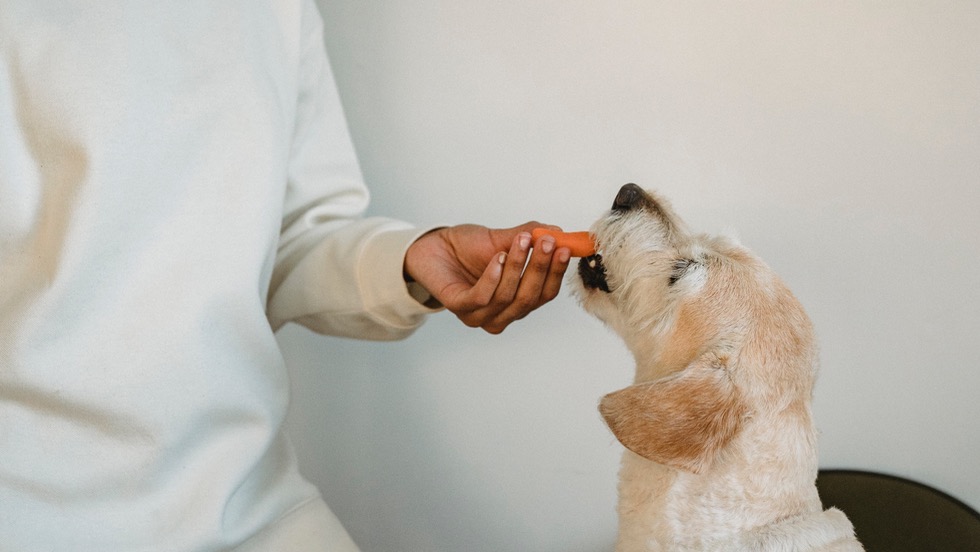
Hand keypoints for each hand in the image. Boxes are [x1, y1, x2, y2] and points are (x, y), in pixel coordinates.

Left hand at [403, 222, 571, 333]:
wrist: (435, 245)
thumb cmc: (470, 247)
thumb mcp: (505, 239)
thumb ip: (531, 237)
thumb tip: (559, 233)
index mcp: (518, 301)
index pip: (545, 293)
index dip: (556, 272)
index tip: (565, 248)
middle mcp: (501, 314)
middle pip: (529, 298)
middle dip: (541, 268)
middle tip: (547, 241)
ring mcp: (479, 315)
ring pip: (507, 297)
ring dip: (517, 266)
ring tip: (520, 240)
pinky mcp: (459, 307)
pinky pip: (482, 298)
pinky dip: (493, 277)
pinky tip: (498, 258)